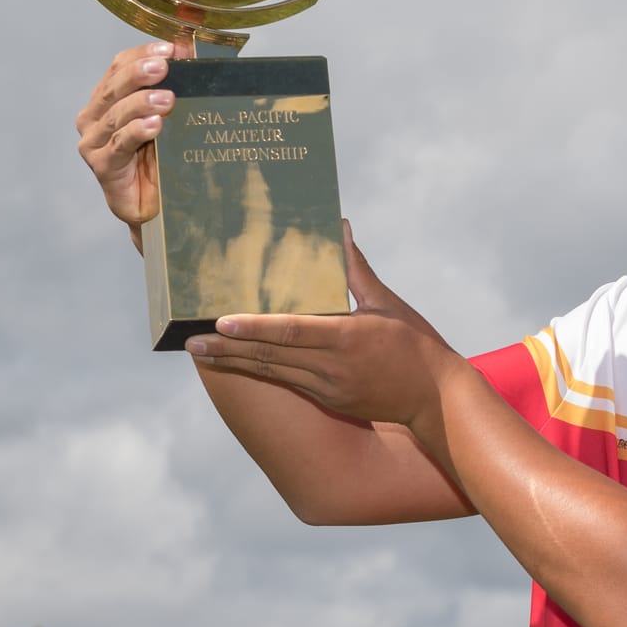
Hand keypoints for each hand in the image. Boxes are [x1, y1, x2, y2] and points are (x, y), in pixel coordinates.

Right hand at [74, 36, 193, 235]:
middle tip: (163, 66)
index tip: (168, 48)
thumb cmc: (159, 158)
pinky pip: (119, 144)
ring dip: (141, 103)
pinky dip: (136, 132)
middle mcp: (94, 117)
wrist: (154, 204)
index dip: (141, 54)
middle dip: (139, 74)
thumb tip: (187, 51)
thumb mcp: (168, 118)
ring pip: (116, 115)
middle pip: (114, 88)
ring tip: (166, 99)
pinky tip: (154, 125)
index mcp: (107, 99)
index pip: (118, 68)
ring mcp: (94, 142)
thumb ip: (172, 87)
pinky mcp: (102, 165)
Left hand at [184, 223, 467, 428]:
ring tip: (201, 352)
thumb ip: (355, 267)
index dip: (253, 328)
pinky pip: (287, 382)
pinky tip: (237, 362)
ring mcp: (327, 388)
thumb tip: (339, 226)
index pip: (290, 332)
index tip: (220, 321)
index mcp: (345, 339)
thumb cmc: (415, 343)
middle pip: (269, 357)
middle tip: (190, 341)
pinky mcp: (329, 400)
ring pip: (271, 373)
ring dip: (234, 362)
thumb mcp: (387, 302)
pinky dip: (259, 371)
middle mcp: (330, 367)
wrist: (435, 399)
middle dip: (226, 349)